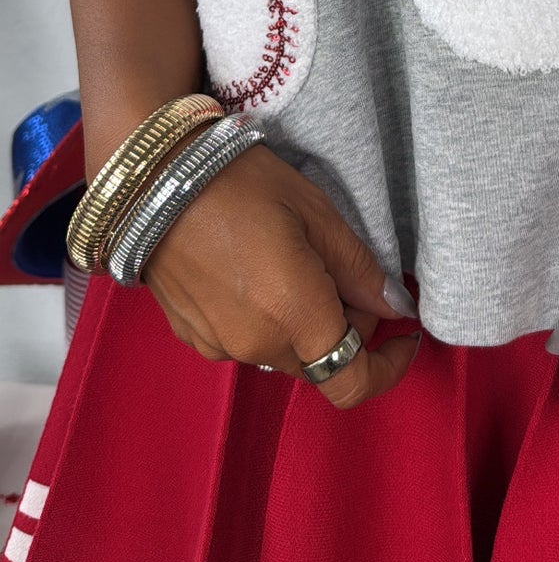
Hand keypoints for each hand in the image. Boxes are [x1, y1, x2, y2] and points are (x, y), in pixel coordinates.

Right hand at [133, 137, 421, 409]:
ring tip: (294, 259)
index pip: (353, 382)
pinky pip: (248, 340)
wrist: (152, 179)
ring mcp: (219, 346)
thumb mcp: (316, 213)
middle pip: (321, 361)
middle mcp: (257, 346)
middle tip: (341, 268)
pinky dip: (267, 318)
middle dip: (346, 326)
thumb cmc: (241, 184)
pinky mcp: (193, 335)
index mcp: (295, 317)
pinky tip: (255, 269)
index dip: (388, 367)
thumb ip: (360, 270)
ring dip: (304, 321)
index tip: (403, 334)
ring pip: (285, 351)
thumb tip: (395, 307)